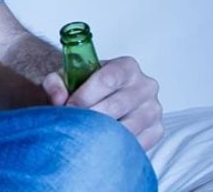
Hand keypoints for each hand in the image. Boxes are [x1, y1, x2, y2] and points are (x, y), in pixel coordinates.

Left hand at [42, 56, 163, 149]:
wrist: (101, 99)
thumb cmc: (85, 87)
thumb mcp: (67, 78)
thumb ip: (56, 82)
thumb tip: (58, 98)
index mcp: (127, 66)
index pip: (107, 80)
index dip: (84, 96)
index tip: (67, 108)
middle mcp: (145, 86)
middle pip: (116, 106)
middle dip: (89, 117)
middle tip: (72, 125)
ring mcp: (154, 109)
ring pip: (127, 128)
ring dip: (101, 135)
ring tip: (84, 135)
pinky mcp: (157, 131)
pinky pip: (136, 143)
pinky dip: (116, 146)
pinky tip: (100, 144)